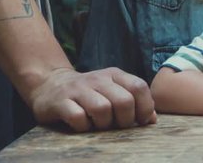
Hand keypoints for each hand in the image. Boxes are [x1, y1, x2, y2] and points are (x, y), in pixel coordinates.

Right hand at [28, 67, 156, 130]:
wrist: (49, 85)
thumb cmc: (89, 94)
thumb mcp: (112, 91)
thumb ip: (134, 102)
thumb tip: (153, 119)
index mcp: (114, 75)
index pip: (139, 87)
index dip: (145, 107)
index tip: (141, 120)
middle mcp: (98, 79)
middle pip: (124, 101)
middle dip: (125, 119)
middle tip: (118, 125)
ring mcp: (78, 89)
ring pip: (102, 109)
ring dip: (104, 124)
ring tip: (98, 125)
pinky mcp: (60, 101)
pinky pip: (78, 117)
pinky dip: (83, 127)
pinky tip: (82, 125)